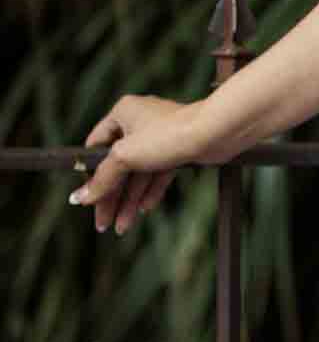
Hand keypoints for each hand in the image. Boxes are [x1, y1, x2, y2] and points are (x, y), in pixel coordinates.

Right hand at [70, 95, 216, 235]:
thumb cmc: (168, 135)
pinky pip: (158, 174)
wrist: (215, 133)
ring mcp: (160, 137)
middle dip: (111, 196)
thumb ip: (102, 178)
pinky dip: (150, 191)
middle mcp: (139, 122)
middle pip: (117, 166)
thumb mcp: (126, 157)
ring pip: (139, 173)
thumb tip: (80, 197)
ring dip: (129, 201)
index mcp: (122, 113)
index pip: (96, 147)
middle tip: (103, 224)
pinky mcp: (177, 150)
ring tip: (122, 228)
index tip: (85, 198)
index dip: (90, 174)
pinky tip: (143, 210)